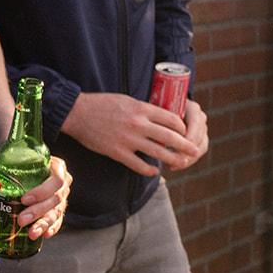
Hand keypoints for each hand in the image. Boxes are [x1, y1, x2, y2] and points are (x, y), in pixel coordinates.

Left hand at [0, 155, 71, 239]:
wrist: (18, 166)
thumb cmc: (13, 162)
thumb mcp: (1, 162)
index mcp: (55, 167)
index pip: (56, 180)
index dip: (43, 191)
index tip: (24, 199)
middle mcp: (61, 183)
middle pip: (56, 198)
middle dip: (39, 211)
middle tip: (22, 220)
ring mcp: (61, 197)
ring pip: (57, 212)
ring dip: (44, 223)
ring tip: (30, 233)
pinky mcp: (57, 209)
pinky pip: (58, 221)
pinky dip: (52, 228)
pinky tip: (44, 235)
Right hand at [61, 92, 201, 175]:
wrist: (78, 113)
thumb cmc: (103, 104)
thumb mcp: (128, 100)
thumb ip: (144, 109)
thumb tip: (161, 117)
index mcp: (142, 109)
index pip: (171, 119)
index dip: (182, 127)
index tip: (186, 132)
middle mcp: (138, 124)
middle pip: (170, 137)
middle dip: (185, 145)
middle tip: (195, 151)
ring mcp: (128, 139)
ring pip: (158, 152)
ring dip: (172, 159)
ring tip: (181, 163)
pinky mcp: (117, 152)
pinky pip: (138, 164)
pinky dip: (149, 170)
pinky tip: (155, 172)